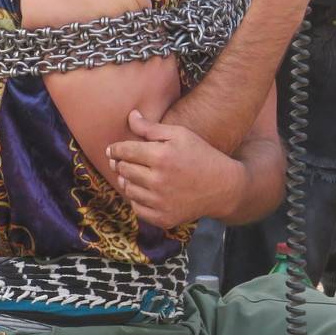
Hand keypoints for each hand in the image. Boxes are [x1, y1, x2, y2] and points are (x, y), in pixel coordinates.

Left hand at [107, 110, 243, 229]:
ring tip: (137, 175)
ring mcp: (160, 202)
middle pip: (123, 170)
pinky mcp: (163, 218)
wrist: (223, 187)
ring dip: (128, 181)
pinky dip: (138, 200)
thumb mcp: (181, 135)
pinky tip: (147, 191)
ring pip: (127, 190)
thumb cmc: (201, 155)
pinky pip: (137, 208)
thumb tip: (130, 116)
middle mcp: (158, 181)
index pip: (124, 151)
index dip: (115, 149)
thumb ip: (152, 127)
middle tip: (123, 161)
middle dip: (120, 164)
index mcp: (161, 156)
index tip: (112, 150)